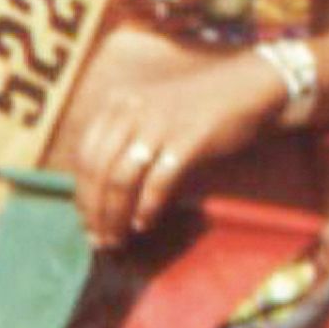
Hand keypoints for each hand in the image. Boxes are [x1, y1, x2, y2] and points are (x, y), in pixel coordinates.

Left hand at [56, 38, 278, 242]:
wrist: (246, 87)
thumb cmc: (197, 105)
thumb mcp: (150, 111)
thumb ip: (125, 137)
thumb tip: (102, 190)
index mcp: (116, 104)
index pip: (84, 155)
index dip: (82, 193)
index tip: (87, 220)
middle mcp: (130, 111)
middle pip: (98, 170)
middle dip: (95, 211)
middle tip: (100, 239)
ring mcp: (158, 125)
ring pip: (121, 179)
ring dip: (116, 215)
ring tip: (118, 238)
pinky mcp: (186, 141)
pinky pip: (157, 181)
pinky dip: (147, 207)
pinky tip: (145, 223)